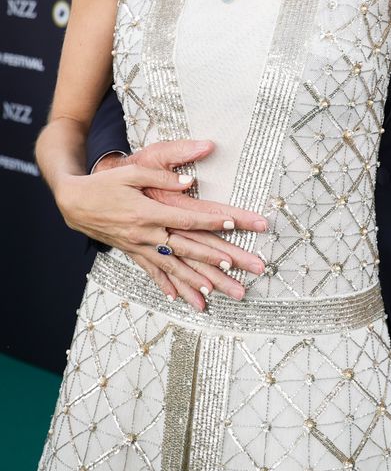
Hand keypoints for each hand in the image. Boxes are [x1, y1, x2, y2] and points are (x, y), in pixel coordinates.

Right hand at [57, 139, 266, 311]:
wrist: (75, 203)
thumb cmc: (105, 184)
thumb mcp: (132, 173)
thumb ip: (162, 177)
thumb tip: (189, 181)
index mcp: (148, 213)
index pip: (186, 219)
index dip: (211, 221)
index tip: (233, 224)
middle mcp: (145, 234)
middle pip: (185, 248)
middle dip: (212, 259)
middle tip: (235, 267)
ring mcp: (138, 246)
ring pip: (171, 266)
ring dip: (193, 280)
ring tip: (214, 291)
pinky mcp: (132, 252)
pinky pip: (151, 271)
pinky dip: (165, 284)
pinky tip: (178, 298)